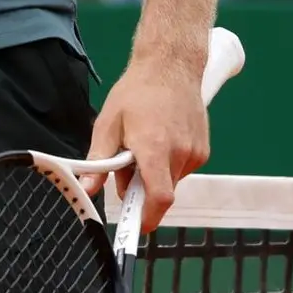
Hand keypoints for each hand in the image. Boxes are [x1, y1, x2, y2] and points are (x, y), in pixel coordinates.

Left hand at [80, 53, 209, 231]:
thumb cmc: (136, 92)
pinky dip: (168, 164)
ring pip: (171, 180)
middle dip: (141, 188)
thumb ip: (99, 161)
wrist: (171, 66)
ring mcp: (195, 153)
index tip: (136, 225)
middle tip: (125, 166)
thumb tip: (88, 189)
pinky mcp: (204, 150)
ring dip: (154, 174)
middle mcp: (179, 154)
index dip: (148, 216)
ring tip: (141, 144)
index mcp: (154, 147)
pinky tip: (159, 139)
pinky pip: (182, 169)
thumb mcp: (108, 123)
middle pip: (161, 190)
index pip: (159, 196)